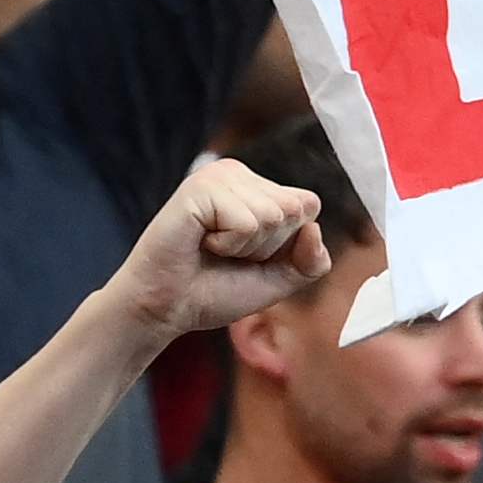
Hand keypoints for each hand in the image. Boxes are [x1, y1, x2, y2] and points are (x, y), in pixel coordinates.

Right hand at [113, 155, 331, 343]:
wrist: (168, 308)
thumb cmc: (215, 290)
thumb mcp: (279, 280)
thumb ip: (311, 261)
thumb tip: (314, 228)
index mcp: (257, 186)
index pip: (309, 205)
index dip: (286, 244)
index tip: (248, 254)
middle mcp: (238, 174)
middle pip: (294, 210)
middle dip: (267, 246)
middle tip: (226, 253)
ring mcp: (217, 176)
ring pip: (273, 216)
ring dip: (246, 247)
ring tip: (211, 247)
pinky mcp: (200, 187)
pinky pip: (247, 222)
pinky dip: (229, 244)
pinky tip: (201, 242)